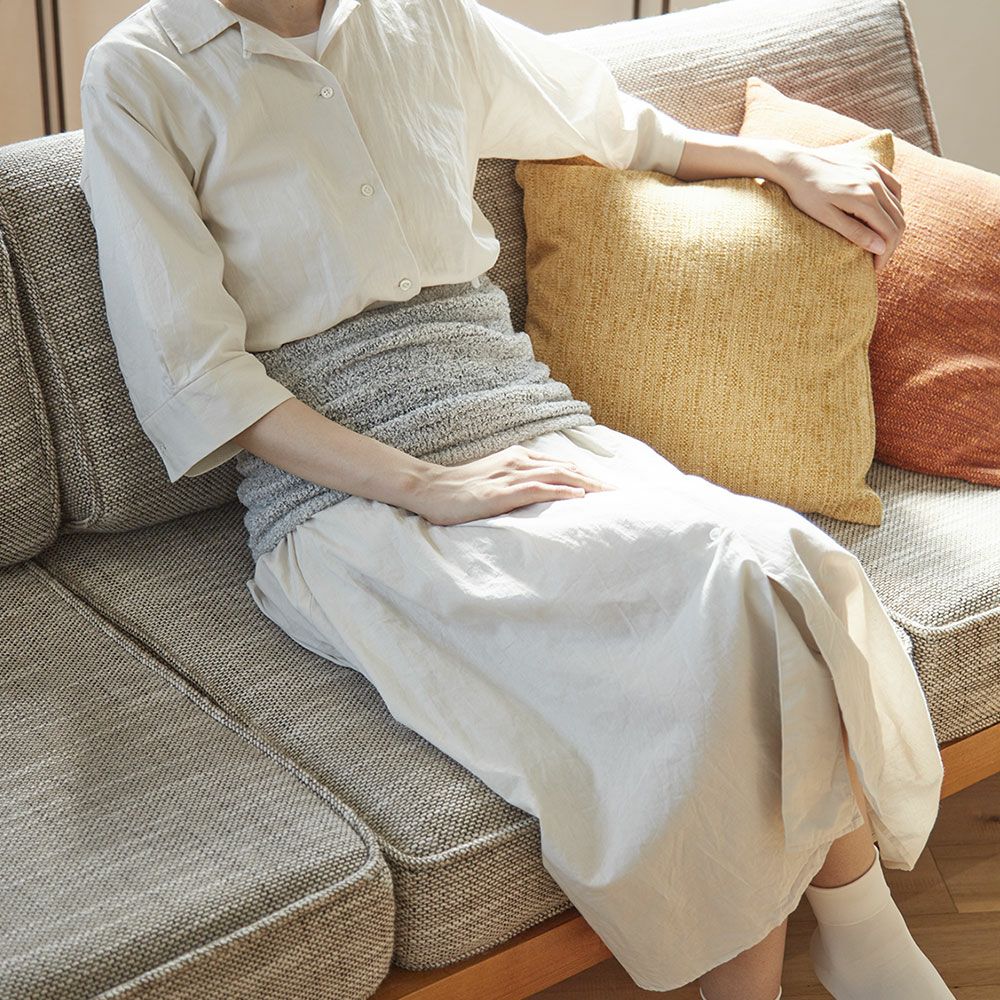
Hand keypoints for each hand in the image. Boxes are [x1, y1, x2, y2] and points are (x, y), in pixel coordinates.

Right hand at [408, 444, 616, 525]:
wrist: (430, 489)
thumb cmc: (460, 489)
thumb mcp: (493, 480)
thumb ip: (516, 482)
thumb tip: (539, 493)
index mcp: (518, 457)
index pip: (561, 464)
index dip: (587, 474)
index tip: (608, 486)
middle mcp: (518, 461)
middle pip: (567, 468)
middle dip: (596, 479)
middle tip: (620, 492)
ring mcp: (510, 476)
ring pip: (558, 475)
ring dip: (587, 484)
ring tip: (609, 495)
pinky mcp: (502, 492)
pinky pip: (538, 489)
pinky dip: (562, 491)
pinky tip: (580, 496)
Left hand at [771, 143, 904, 273]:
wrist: (795, 163)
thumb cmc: (805, 194)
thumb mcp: (827, 217)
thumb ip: (855, 232)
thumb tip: (881, 248)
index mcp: (865, 199)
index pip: (889, 232)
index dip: (885, 255)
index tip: (874, 269)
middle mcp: (875, 183)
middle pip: (898, 220)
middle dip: (891, 244)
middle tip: (878, 260)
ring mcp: (874, 171)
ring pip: (898, 204)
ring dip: (893, 225)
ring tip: (880, 241)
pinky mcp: (871, 164)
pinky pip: (894, 186)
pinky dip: (894, 204)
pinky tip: (885, 215)